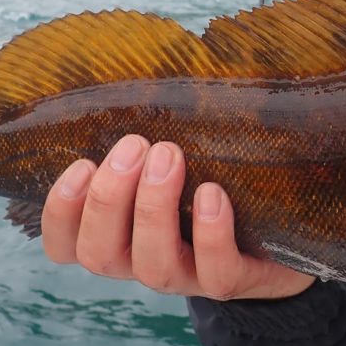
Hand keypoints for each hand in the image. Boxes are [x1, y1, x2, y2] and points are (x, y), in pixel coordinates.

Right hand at [41, 134, 314, 300]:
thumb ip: (147, 134)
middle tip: (135, 145)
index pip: (64, 245)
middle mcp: (144, 261)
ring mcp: (188, 276)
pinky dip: (210, 232)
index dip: (61, 211)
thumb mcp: (174, 156)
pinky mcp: (234, 281)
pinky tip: (213, 193)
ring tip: (170, 156)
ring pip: (152, 265)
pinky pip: (215, 271)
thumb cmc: (213, 178)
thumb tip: (137, 64)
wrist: (283, 234)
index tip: (80, 162)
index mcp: (119, 236)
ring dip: (154, 207)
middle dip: (108, 198)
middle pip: (100, 253)